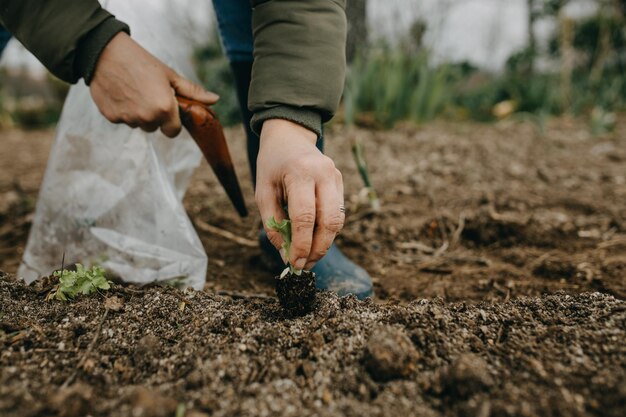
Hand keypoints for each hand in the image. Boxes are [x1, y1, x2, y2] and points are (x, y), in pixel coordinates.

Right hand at [89, 32, 218, 136]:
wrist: (104, 53)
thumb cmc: (141, 62)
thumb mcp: (170, 76)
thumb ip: (192, 92)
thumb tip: (215, 100)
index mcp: (164, 109)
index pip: (173, 132)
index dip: (172, 122)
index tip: (168, 109)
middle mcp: (146, 118)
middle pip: (155, 128)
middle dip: (155, 116)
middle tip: (148, 94)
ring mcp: (128, 119)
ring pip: (139, 124)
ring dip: (139, 114)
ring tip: (134, 91)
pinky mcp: (111, 117)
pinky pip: (123, 120)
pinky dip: (123, 110)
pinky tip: (121, 93)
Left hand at [256, 119, 344, 269]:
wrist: (289, 137)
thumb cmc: (272, 165)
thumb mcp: (263, 191)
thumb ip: (273, 223)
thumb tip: (286, 254)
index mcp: (300, 173)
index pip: (305, 217)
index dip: (301, 244)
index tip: (295, 263)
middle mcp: (324, 173)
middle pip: (329, 221)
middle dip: (318, 249)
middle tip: (304, 265)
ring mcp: (335, 176)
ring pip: (337, 220)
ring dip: (324, 243)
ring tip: (308, 256)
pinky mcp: (340, 181)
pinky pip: (338, 213)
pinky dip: (326, 230)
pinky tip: (313, 238)